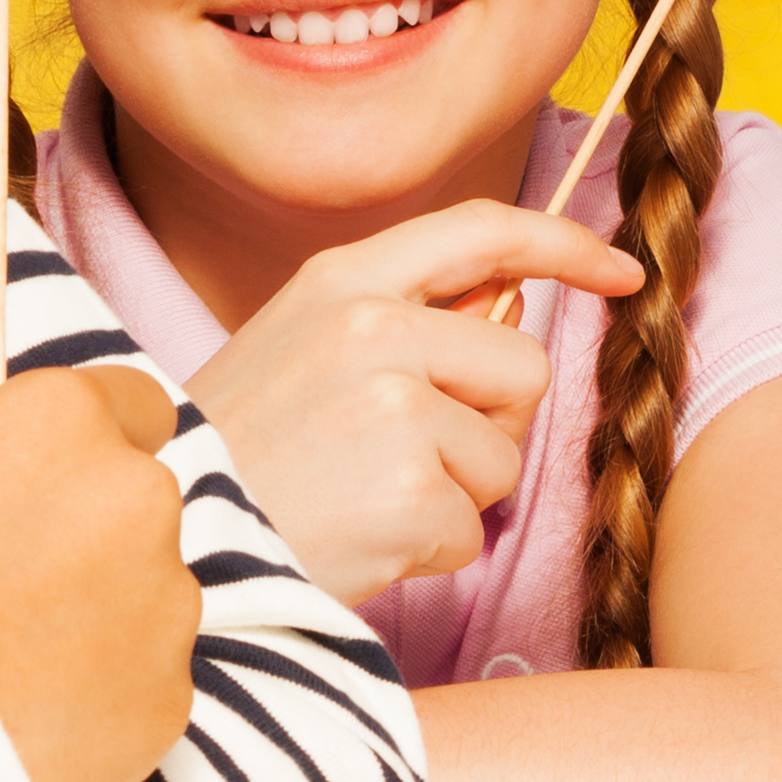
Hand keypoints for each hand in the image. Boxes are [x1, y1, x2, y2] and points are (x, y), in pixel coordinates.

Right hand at [0, 367, 198, 781]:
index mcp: (56, 424)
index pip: (128, 401)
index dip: (90, 441)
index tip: (50, 479)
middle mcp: (134, 497)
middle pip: (133, 502)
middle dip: (85, 534)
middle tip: (3, 588)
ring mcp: (166, 602)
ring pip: (147, 594)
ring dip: (98, 616)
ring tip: (9, 669)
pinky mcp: (171, 696)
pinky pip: (143, 681)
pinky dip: (102, 696)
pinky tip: (29, 723)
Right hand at [179, 202, 631, 603]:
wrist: (161, 546)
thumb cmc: (234, 461)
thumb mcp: (298, 352)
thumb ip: (396, 324)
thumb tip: (508, 312)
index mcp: (341, 280)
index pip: (480, 230)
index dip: (562, 245)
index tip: (621, 270)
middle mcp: (372, 326)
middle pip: (522, 366)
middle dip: (488, 423)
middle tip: (393, 459)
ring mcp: (393, 404)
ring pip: (504, 456)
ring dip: (453, 496)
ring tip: (359, 501)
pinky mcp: (410, 488)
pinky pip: (471, 528)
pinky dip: (426, 551)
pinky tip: (356, 542)